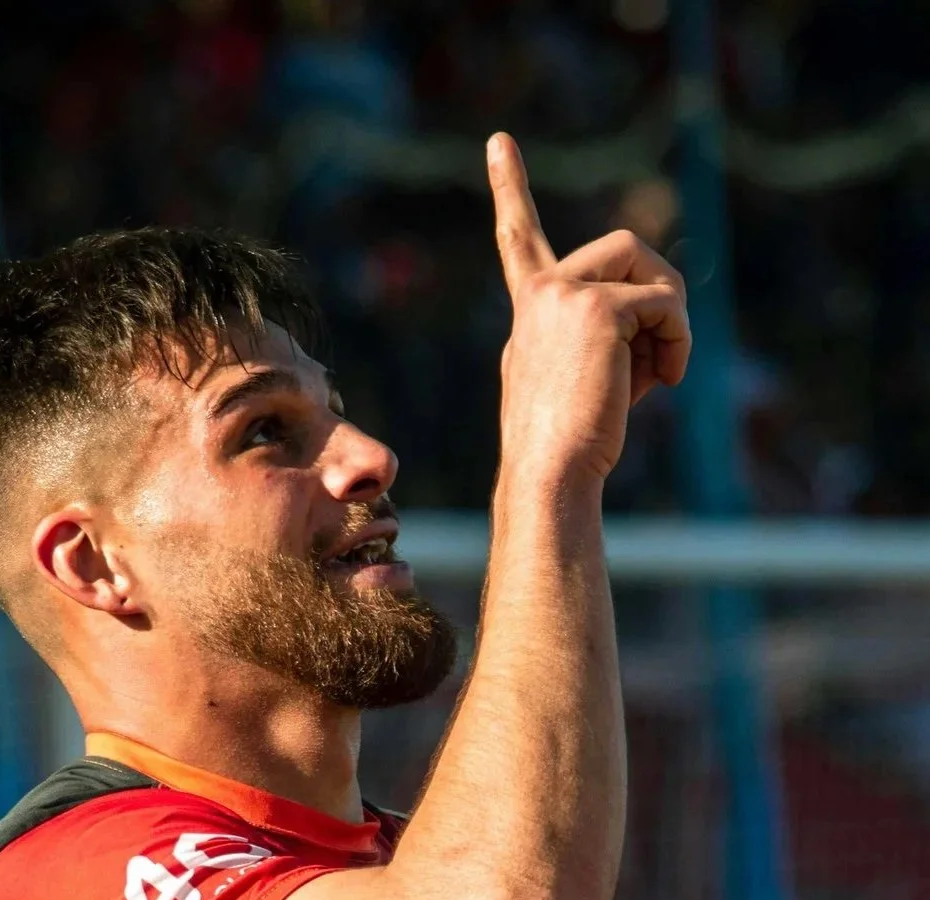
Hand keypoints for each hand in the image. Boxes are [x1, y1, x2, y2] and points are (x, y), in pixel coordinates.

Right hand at [487, 132, 690, 483]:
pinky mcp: (597, 307)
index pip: (520, 242)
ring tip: (663, 374)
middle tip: (667, 356)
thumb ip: (616, 337)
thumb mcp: (590, 382)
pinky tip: (665, 380)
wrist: (550, 475)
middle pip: (625, 250)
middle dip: (662, 295)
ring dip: (673, 321)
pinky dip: (679, 340)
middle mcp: (539, 296)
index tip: (499, 143)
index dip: (511, 189)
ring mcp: (564, 295)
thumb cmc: (573, 450)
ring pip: (649, 269)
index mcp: (530, 314)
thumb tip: (666, 316)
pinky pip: (666, 302)